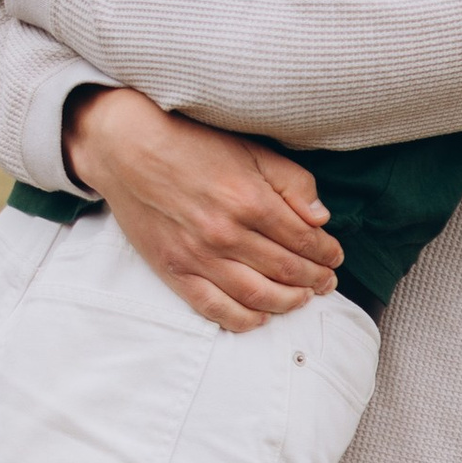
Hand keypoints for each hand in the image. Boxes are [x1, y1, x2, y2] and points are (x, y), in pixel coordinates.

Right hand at [67, 87, 341, 331]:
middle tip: (328, 282)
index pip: (303, 240)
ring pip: (258, 296)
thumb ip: (291, 182)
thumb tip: (320, 217)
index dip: (326, 253)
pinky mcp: (175, 272)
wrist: (126, 149)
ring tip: (303, 299)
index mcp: (250, 201)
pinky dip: (243, 319)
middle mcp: (227, 235)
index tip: (335, 257)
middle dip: (316, 279)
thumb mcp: (250, 149)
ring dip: (289, 302)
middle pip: (287, 270)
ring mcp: (199, 258)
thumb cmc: (190, 143)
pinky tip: (261, 316)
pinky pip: (215, 309)